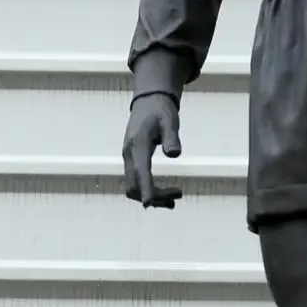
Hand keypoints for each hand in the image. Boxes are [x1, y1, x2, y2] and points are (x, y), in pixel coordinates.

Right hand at [122, 93, 182, 207]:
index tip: (149, 204)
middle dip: (154, 195)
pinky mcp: (132, 161)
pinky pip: (136, 182)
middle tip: (177, 195)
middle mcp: (129, 154)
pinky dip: (149, 190)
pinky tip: (165, 194)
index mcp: (137, 144)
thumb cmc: (160, 110)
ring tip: (174, 200)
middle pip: (135, 185)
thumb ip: (172, 137)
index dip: (145, 188)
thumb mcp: (170, 120)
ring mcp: (129, 158)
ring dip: (152, 196)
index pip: (140, 171)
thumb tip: (174, 154)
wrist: (148, 102)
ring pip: (134, 187)